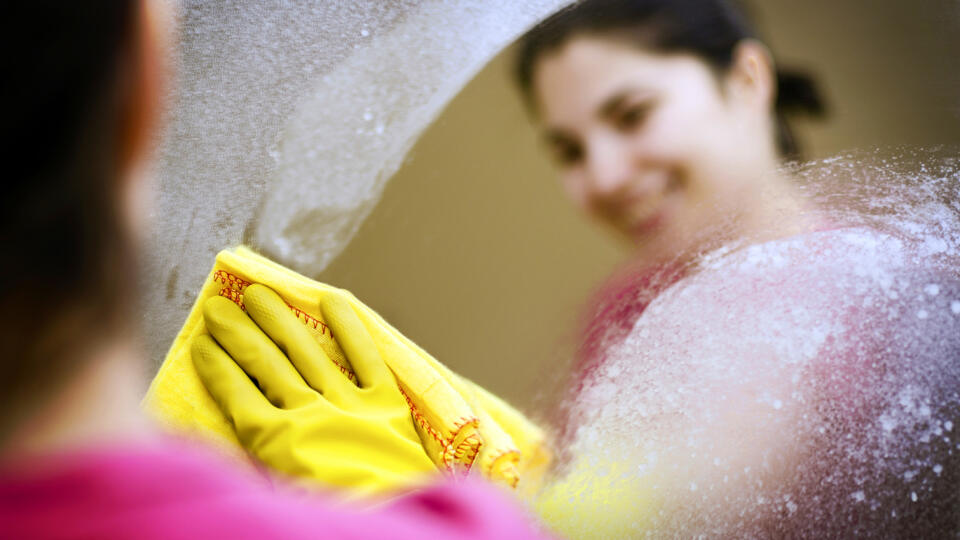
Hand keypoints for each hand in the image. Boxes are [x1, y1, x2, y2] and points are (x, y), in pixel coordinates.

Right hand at [191, 284, 436, 495]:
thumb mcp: (273, 493)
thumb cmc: (330, 515)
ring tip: (258, 294)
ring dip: (279, 319)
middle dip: (238, 332)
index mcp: (275, 441)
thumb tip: (195, 430)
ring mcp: (348, 403)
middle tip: (219, 306)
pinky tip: (330, 300)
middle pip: (265, 361)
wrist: (389, 521)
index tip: (200, 342)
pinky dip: (348, 327)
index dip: (215, 364)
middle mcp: (308, 412)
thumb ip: (240, 461)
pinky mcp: (386, 402)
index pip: (235, 391)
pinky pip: (365, 356)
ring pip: (306, 350)